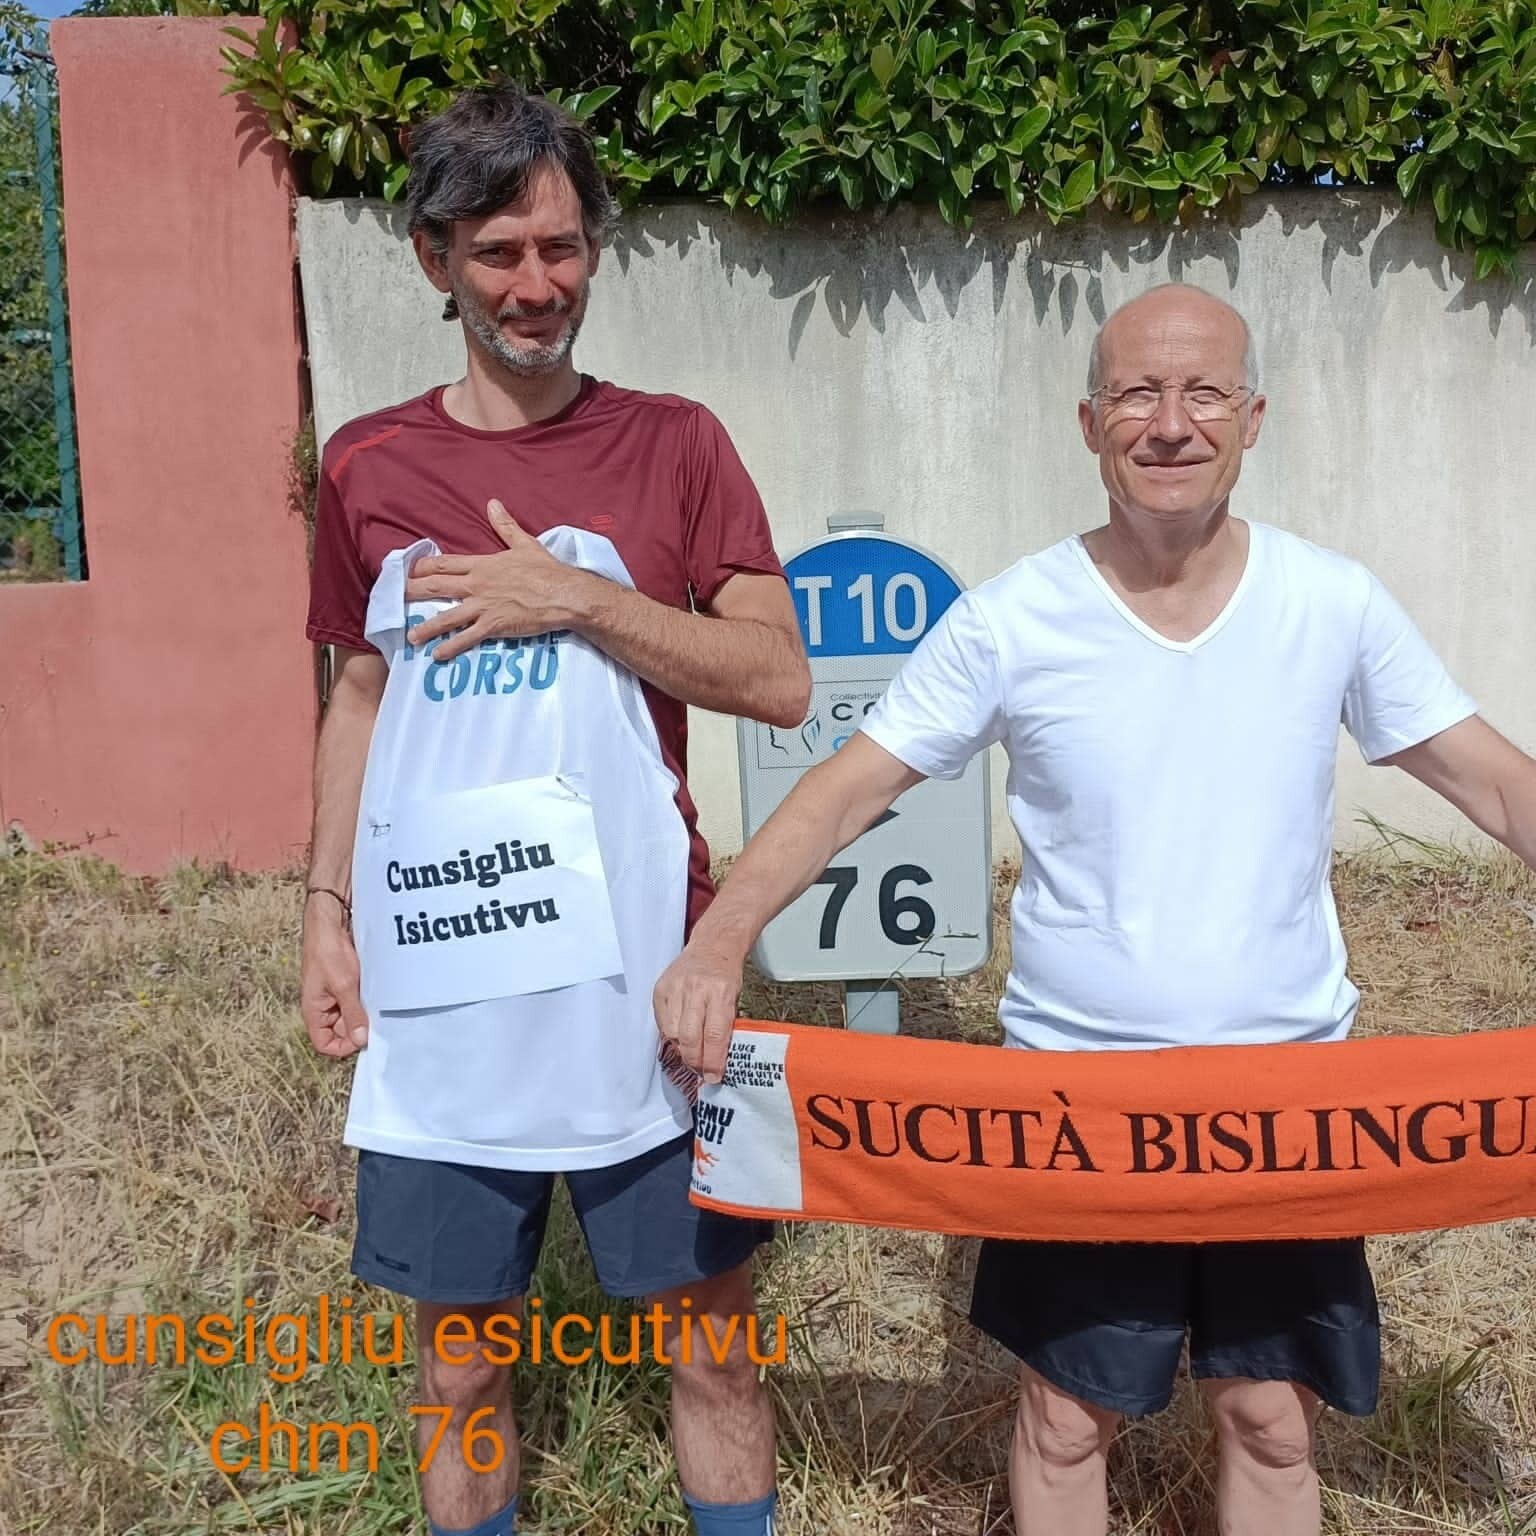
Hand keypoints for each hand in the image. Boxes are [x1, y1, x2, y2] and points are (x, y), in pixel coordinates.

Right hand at [301, 900, 368, 1056]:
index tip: (363, 1038)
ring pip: (353, 1015)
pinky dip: (369, 999)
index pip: (325, 1043)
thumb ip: (352, 1014)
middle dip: (359, 1028)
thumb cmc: (328, 951)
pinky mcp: (348, 982)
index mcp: (314, 1010)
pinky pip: (359, 999)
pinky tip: (379, 993)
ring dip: (366, 1012)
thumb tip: (361, 1040)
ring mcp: (336, 993)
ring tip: (377, 1004)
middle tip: (377, 1020)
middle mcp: (324, 1005)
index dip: (343, 1046)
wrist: (331, 920)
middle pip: (342, 1031)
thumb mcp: (344, 986)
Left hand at [405, 500, 598, 662]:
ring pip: (447, 616)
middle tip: (396, 598)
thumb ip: (505, 526)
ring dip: (427, 626)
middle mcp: (477, 584)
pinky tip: (438, 654)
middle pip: (437, 587)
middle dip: (413, 592)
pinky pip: (467, 638)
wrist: (565, 594)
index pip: (445, 564)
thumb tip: (492, 503)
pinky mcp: (494, 625)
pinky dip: (451, 646)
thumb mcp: (525, 544)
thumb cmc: (547, 571)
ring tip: (411, 636)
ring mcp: (483, 606)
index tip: (408, 571)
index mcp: (483, 564)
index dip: (423, 567)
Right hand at [653, 942, 744, 1084]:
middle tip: (701, 1071)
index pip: (715, 1035)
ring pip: (673, 1033)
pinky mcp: (660, 988)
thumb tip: (715, 1063)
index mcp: (721, 991)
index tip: (714, 1076)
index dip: (713, 1061)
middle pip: (690, 1037)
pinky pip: (662, 1022)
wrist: (712, 946)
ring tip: (691, 1054)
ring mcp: (675, 987)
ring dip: (682, 1050)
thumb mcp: (735, 998)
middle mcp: (696, 989)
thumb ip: (725, 1027)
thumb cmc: (726, 975)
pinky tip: (680, 1037)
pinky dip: (671, 1035)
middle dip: (695, 1061)